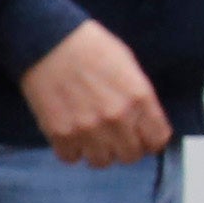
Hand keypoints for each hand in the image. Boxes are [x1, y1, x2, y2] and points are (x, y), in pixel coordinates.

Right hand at [21, 21, 172, 166]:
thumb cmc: (89, 47)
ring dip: (96, 151)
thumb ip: (139, 98)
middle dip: (122, 147)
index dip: (148, 140)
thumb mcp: (128, 66)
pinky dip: (70, 150)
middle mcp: (117, 118)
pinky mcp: (59, 132)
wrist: (47, 40)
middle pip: (130, 155)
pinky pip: (70, 158)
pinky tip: (68, 134)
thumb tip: (141, 121)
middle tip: (111, 136)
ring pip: (101, 161)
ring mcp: (87, 128)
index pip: (156, 140)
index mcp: (139, 98)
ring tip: (88, 136)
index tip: (138, 136)